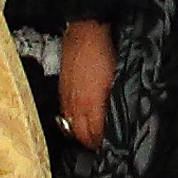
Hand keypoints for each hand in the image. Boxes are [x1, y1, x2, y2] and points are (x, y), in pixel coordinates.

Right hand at [56, 22, 114, 146]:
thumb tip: (115, 120)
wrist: (85, 31)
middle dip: (91, 143)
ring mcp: (66, 99)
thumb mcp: (116, 80)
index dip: (101, 143)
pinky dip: (72, 122)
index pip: (94, 135)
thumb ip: (112, 103)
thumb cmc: (105, 53)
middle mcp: (76, 105)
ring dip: (81, 134)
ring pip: (70, 127)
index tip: (110, 146)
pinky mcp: (61, 91)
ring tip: (91, 137)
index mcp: (91, 104)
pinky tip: (80, 120)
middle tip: (101, 145)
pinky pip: (64, 114)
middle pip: (80, 135)